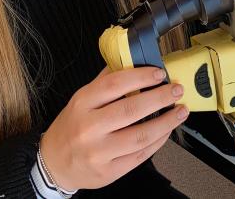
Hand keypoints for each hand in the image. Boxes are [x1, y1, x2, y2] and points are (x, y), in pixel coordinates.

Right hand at [40, 66, 188, 189]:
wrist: (54, 164)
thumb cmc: (72, 127)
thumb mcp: (82, 99)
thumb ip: (106, 82)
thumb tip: (134, 62)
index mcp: (82, 103)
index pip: (114, 84)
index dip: (141, 77)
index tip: (159, 74)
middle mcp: (89, 128)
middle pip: (131, 110)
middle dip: (160, 98)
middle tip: (176, 90)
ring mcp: (99, 152)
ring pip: (141, 135)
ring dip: (166, 122)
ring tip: (180, 111)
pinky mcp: (109, 172)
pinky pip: (140, 155)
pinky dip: (158, 141)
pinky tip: (167, 130)